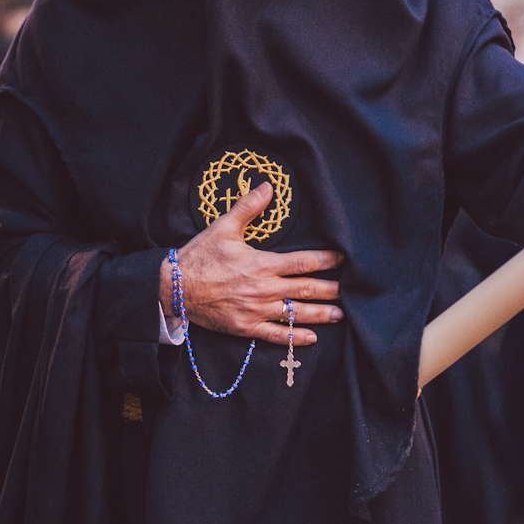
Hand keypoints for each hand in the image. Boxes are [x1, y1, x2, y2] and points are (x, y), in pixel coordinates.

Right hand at [160, 182, 343, 344]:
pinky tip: (311, 338)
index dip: (326, 261)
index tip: (342, 259)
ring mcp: (256, 310)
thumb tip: (268, 185)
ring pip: (296, 314)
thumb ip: (248, 207)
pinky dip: (295, 337)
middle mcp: (264, 289)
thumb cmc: (199, 257)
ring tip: (339, 315)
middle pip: (305, 290)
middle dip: (330, 291)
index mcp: (262, 264)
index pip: (303, 262)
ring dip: (320, 314)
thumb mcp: (223, 228)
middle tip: (350, 292)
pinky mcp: (246, 327)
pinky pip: (276, 335)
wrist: (173, 288)